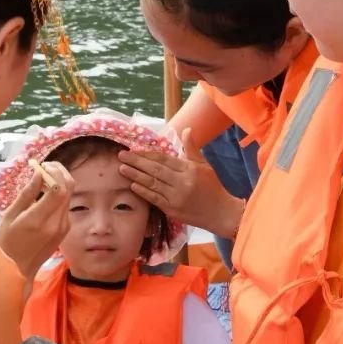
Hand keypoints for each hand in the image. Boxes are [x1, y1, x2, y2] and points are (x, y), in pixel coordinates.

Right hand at [0, 160, 74, 280]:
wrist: (17, 270)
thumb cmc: (7, 242)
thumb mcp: (10, 215)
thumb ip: (27, 194)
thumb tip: (38, 173)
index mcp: (40, 219)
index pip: (59, 189)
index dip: (54, 172)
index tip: (42, 165)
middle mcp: (57, 223)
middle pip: (69, 188)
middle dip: (60, 172)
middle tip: (45, 167)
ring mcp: (64, 227)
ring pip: (70, 195)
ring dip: (60, 182)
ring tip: (42, 179)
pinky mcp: (65, 230)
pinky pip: (66, 205)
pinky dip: (59, 194)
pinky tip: (45, 194)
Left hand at [118, 128, 244, 238]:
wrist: (221, 213)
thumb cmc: (213, 187)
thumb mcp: (204, 165)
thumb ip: (191, 148)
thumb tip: (186, 130)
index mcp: (189, 169)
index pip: (164, 159)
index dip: (147, 154)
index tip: (134, 149)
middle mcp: (182, 182)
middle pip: (155, 170)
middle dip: (136, 162)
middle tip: (121, 155)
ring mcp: (176, 197)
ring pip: (152, 184)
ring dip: (135, 176)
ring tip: (121, 168)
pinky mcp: (173, 210)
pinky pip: (155, 199)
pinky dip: (143, 191)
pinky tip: (132, 185)